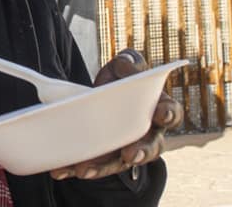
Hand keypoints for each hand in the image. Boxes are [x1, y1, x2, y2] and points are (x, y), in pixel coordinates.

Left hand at [49, 48, 182, 179]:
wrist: (101, 95)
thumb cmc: (120, 80)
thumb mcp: (123, 66)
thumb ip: (128, 62)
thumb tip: (127, 64)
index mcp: (157, 108)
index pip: (170, 112)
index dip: (167, 113)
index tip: (160, 115)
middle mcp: (147, 133)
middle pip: (151, 147)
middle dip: (141, 152)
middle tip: (130, 155)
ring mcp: (126, 148)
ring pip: (120, 163)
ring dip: (103, 168)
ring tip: (84, 169)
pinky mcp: (106, 157)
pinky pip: (93, 166)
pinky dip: (76, 168)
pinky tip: (61, 170)